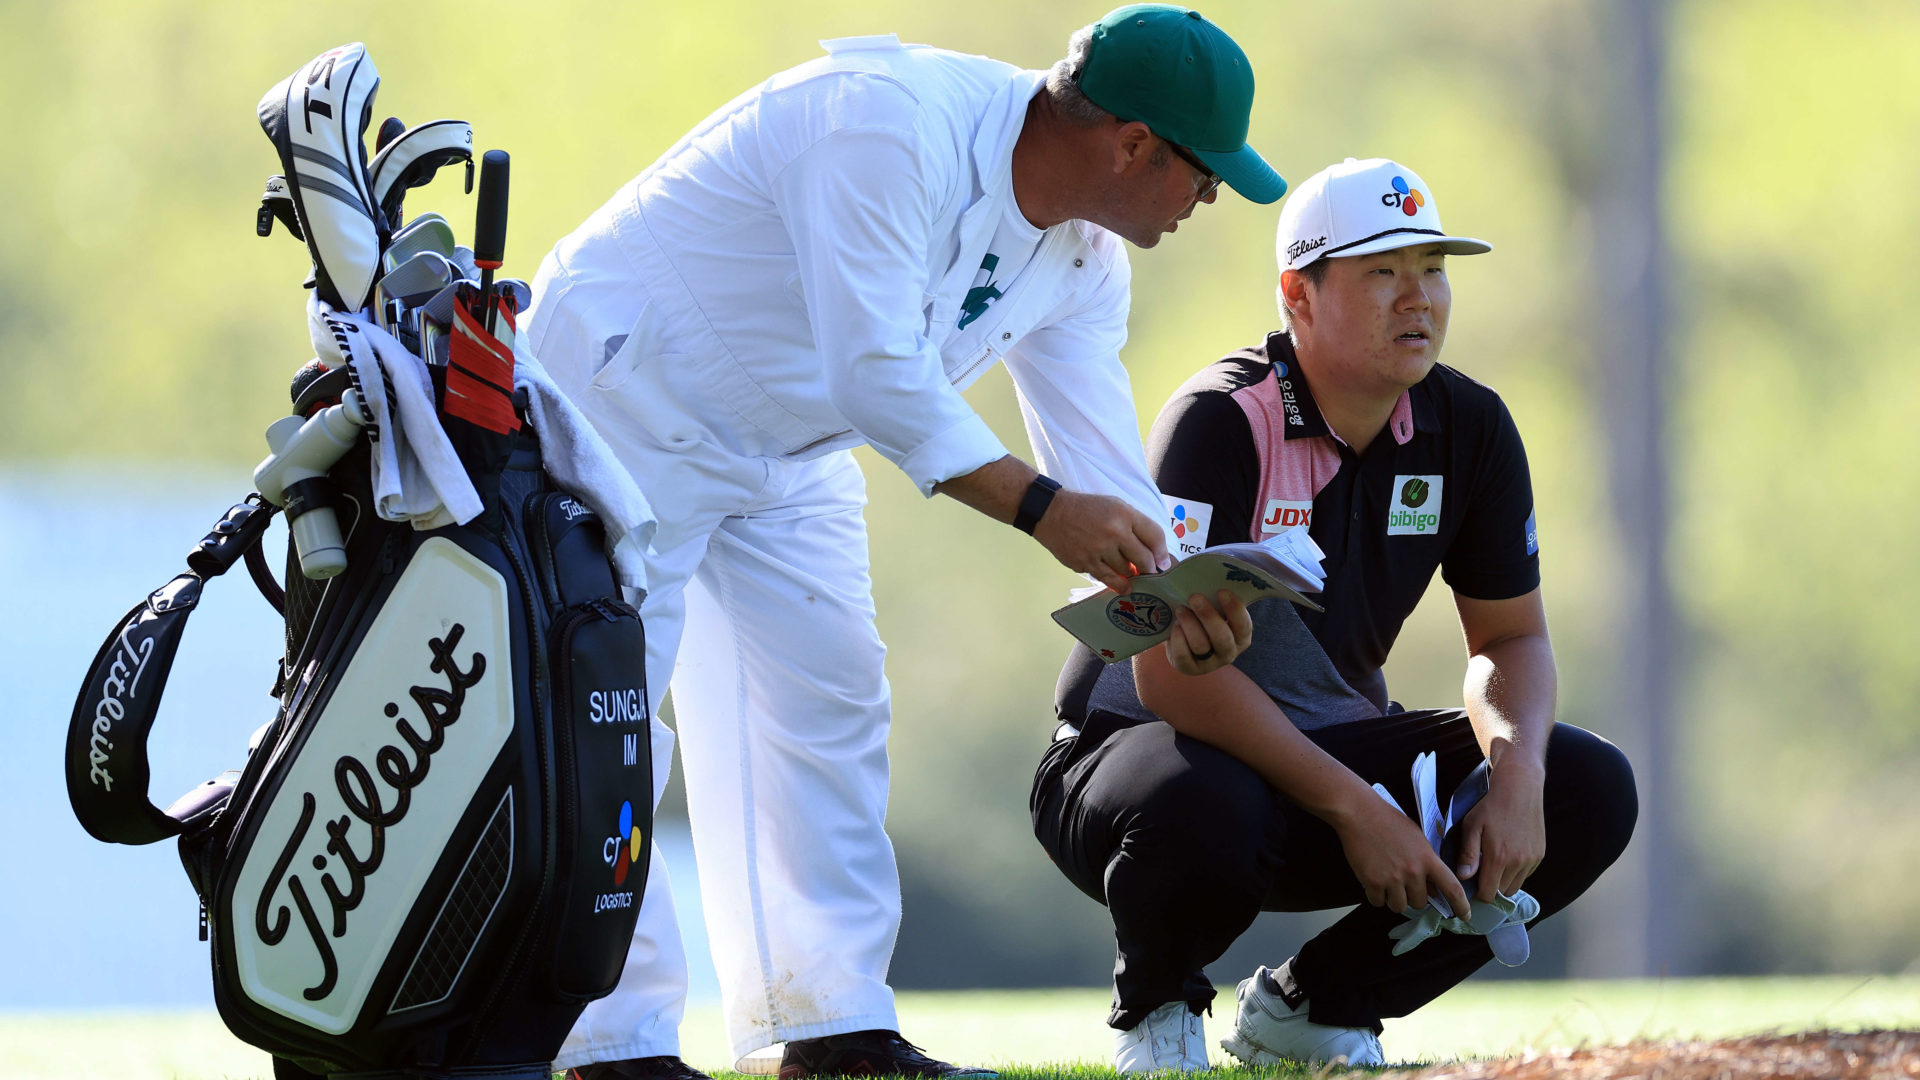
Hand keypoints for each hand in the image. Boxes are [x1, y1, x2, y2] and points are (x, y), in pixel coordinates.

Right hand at [1032, 490, 1169, 592]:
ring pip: (1127, 572)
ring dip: (1132, 575)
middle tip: (1149, 572)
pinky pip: (1108, 579)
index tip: (1163, 563)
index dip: (1162, 553)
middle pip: (1144, 559)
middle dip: (1149, 569)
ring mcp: (1099, 549)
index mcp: (1125, 514)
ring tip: (1132, 574)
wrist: (1051, 512)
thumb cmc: (1087, 509)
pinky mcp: (1086, 563)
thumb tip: (1152, 553)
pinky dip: (1119, 584)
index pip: (1155, 536)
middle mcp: (1115, 532)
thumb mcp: (1115, 505)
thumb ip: (1135, 525)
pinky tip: (1124, 587)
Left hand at [1164, 591, 1251, 675]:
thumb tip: (1209, 574)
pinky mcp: (1190, 669)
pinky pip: (1183, 655)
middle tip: (1194, 597)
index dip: (1235, 609)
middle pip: (1222, 637)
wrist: (1184, 636)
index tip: (1222, 591)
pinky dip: (1177, 638)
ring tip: (1180, 609)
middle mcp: (1229, 653)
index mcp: (1241, 637)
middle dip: (1208, 616)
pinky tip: (1175, 626)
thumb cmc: (1204, 617)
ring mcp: (1210, 664)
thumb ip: (1217, 596)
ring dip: (1189, 624)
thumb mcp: (1215, 608)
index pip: (1243, 625)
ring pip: (1201, 645)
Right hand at [1332, 790, 1471, 916]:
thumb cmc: (1388, 820)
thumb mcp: (1416, 837)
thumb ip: (1426, 861)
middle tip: (1403, 883)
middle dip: (1412, 896)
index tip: (1465, 915)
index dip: (1461, 905)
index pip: (1452, 888)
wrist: (1359, 813)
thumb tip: (1431, 886)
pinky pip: (1377, 902)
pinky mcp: (1372, 882)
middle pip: (1420, 903)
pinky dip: (1375, 895)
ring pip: (1399, 906)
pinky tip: (1373, 879)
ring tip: (1386, 881)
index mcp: (1427, 859)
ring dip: (1394, 898)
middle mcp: (1413, 872)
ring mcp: (1392, 878)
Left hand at [1453, 758, 1546, 900]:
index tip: (1470, 884)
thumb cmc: (1491, 804)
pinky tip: (1507, 856)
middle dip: (1490, 887)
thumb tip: (1463, 877)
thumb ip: (1468, 854)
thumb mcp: (1472, 825)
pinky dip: (1516, 872)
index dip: (1478, 893)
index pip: (1488, 893)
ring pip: (1515, 885)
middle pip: (1502, 892)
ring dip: (1503, 881)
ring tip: (1493, 864)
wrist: (1519, 787)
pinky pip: (1526, 874)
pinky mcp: (1540, 854)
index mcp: (1499, 857)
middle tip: (1480, 873)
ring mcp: (1531, 859)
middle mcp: (1518, 862)